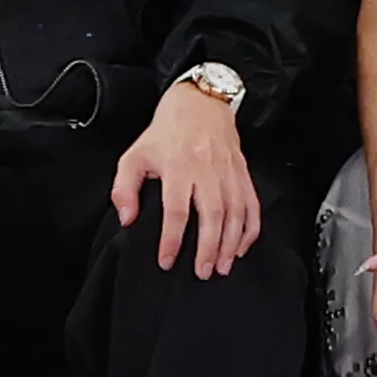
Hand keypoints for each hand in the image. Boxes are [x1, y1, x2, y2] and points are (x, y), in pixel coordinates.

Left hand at [112, 76, 261, 277]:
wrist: (200, 104)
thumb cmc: (166, 133)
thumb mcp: (134, 155)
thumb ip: (124, 189)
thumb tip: (127, 219)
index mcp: (178, 167)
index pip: (176, 210)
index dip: (172, 239)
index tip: (167, 261)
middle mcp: (207, 171)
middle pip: (212, 215)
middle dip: (209, 248)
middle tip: (203, 272)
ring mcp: (229, 173)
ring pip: (236, 213)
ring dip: (231, 243)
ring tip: (224, 266)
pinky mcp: (243, 174)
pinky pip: (252, 205)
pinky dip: (251, 229)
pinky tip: (242, 247)